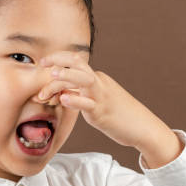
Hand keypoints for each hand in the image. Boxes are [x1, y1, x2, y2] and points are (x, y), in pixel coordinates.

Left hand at [38, 52, 154, 147]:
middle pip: (78, 64)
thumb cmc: (119, 115)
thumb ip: (80, 93)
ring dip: (66, 75)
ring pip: (83, 79)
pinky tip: (64, 99)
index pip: (75, 61)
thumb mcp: (98, 100)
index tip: (42, 63)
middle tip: (42, 65)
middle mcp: (99, 84)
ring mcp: (101, 97)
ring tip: (52, 75)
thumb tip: (60, 92)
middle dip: (58, 61)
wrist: (144, 127)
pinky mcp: (102, 113)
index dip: (58, 58)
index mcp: (97, 79)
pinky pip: (88, 104)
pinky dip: (75, 100)